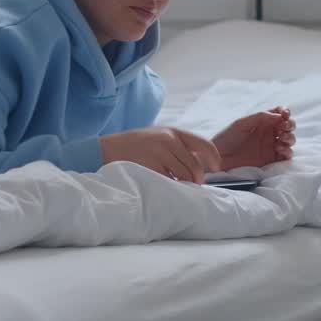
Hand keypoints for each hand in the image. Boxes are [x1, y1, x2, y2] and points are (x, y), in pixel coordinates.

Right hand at [101, 126, 221, 182]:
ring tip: (175, 186)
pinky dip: (171, 188)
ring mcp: (159, 154)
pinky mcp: (150, 167)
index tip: (216, 168)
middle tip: (190, 185)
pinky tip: (163, 187)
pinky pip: (170, 183)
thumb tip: (202, 163)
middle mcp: (168, 141)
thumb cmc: (133, 146)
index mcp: (172, 132)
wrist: (104, 149)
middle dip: (196, 180)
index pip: (204, 144)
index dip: (214, 159)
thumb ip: (177, 146)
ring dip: (184, 185)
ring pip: (185, 176)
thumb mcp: (156, 137)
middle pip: (195, 166)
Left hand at [213, 106, 294, 170]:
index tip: (285, 114)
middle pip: (288, 126)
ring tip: (282, 139)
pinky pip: (286, 155)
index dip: (285, 112)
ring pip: (289, 140)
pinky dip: (288, 151)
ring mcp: (270, 146)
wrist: (218, 158)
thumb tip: (279, 116)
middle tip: (284, 127)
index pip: (279, 114)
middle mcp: (268, 133)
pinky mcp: (271, 160)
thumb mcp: (242, 123)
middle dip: (290, 125)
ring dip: (290, 138)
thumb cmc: (226, 138)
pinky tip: (280, 149)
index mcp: (262, 121)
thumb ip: (260, 117)